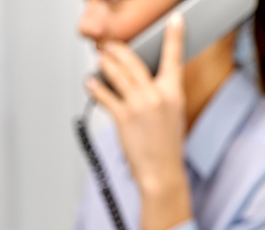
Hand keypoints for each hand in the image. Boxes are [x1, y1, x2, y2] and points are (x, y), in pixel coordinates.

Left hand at [87, 12, 191, 229]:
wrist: (162, 174)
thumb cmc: (168, 150)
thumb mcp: (173, 118)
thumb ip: (161, 97)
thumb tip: (144, 85)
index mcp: (174, 94)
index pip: (174, 58)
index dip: (174, 36)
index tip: (174, 20)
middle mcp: (156, 95)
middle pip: (134, 62)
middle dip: (118, 50)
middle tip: (110, 44)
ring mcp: (139, 105)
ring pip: (117, 74)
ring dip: (105, 63)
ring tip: (99, 58)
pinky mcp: (124, 118)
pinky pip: (105, 96)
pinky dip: (96, 88)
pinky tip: (90, 82)